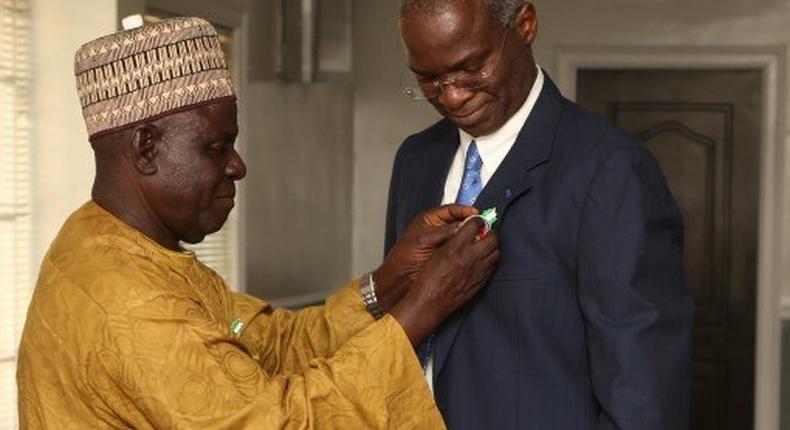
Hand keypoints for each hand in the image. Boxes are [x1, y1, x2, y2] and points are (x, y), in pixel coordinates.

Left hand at [374, 204, 477, 310]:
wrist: (399, 279)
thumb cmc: (405, 257)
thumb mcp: (424, 241)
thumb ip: (442, 232)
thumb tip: (463, 226)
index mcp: (429, 220)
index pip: (450, 210)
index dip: (464, 210)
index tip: (477, 213)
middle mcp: (437, 228)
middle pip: (458, 221)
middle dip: (471, 223)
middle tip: (484, 225)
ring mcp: (442, 242)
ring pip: (461, 235)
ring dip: (471, 235)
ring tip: (483, 236)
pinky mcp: (446, 255)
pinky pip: (460, 248)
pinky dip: (468, 247)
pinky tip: (476, 249)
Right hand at [389, 217, 499, 345]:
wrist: (431, 302)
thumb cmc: (429, 278)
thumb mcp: (437, 253)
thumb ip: (452, 240)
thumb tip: (465, 230)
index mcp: (456, 248)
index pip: (475, 225)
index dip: (477, 220)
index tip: (476, 221)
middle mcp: (470, 258)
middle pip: (492, 238)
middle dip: (490, 232)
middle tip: (485, 232)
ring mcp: (478, 271)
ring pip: (496, 252)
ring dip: (492, 246)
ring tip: (485, 245)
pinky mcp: (481, 281)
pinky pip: (493, 266)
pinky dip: (491, 259)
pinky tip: (483, 260)